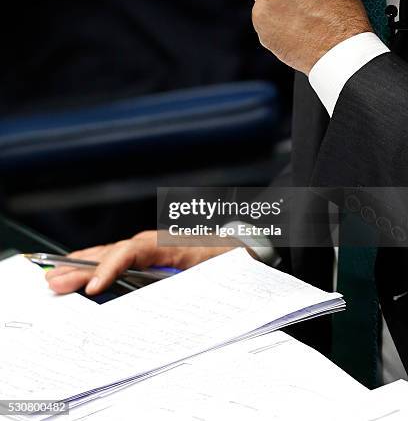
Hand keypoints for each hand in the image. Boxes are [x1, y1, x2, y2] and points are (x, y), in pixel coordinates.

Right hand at [46, 230, 245, 294]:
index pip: (131, 251)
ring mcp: (148, 246)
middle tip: (55, 282)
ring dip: (82, 265)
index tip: (92, 287)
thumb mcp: (207, 275)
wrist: (239, 248)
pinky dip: (95, 263)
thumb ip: (180, 285)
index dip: (109, 267)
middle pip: (112, 251)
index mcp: (167, 243)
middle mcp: (152, 241)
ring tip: (55, 275)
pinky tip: (80, 269)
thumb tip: (150, 303)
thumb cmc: (224, 260)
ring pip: (110, 252)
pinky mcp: (148, 254)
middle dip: (82, 267)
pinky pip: (117, 256)